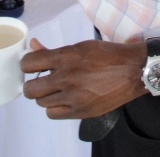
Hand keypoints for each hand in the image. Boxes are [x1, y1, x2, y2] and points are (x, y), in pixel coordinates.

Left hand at [21, 37, 145, 119]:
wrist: (132, 71)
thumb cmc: (107, 55)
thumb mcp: (80, 46)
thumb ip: (53, 50)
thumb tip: (33, 46)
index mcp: (66, 57)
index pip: (29, 63)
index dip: (27, 63)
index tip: (32, 64)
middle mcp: (66, 77)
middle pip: (30, 88)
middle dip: (32, 83)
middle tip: (41, 79)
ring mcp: (73, 97)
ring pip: (40, 102)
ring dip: (45, 95)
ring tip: (57, 88)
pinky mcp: (80, 111)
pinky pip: (52, 113)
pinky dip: (54, 107)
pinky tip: (63, 99)